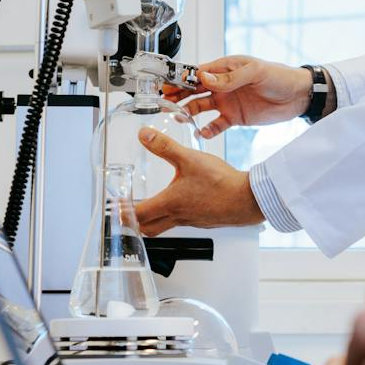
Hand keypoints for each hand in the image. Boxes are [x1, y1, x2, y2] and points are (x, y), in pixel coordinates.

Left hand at [134, 128, 264, 235]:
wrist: (248, 200)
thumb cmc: (222, 183)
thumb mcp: (189, 159)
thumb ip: (165, 147)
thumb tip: (145, 136)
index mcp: (170, 204)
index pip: (138, 214)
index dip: (123, 211)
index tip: (115, 206)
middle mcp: (179, 217)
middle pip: (148, 228)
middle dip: (134, 222)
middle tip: (126, 213)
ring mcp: (192, 221)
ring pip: (165, 226)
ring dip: (153, 220)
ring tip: (149, 209)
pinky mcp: (204, 220)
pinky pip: (182, 222)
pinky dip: (173, 217)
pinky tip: (180, 204)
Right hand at [165, 55, 314, 139]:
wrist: (298, 96)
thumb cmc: (279, 77)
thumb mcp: (255, 72)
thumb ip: (230, 78)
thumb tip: (205, 79)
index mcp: (225, 69)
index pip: (197, 73)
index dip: (181, 79)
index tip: (167, 85)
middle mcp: (222, 86)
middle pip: (193, 91)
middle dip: (178, 96)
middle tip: (164, 102)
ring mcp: (227, 102)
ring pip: (201, 108)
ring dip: (189, 112)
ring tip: (179, 117)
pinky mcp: (235, 118)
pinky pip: (216, 125)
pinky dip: (207, 130)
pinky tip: (200, 133)